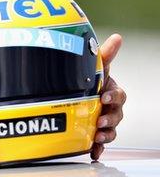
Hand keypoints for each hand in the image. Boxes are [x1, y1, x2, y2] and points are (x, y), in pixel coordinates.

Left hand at [91, 33, 125, 159]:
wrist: (71, 92)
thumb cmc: (88, 79)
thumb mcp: (94, 68)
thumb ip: (105, 55)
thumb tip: (118, 37)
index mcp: (111, 92)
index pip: (119, 96)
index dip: (113, 97)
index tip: (103, 96)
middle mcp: (109, 108)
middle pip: (117, 116)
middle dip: (110, 119)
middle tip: (100, 121)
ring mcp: (102, 121)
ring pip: (110, 131)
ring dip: (106, 135)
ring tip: (97, 136)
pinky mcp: (93, 133)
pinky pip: (99, 143)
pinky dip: (98, 148)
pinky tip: (94, 153)